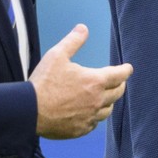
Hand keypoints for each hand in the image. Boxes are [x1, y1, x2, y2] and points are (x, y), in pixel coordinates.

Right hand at [29, 23, 132, 139]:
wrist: (29, 111)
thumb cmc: (44, 82)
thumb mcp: (57, 55)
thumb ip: (73, 41)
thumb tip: (83, 28)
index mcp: (95, 81)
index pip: (119, 75)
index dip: (125, 70)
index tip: (128, 68)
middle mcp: (97, 100)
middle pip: (117, 93)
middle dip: (120, 85)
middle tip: (119, 82)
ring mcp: (89, 117)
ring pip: (108, 110)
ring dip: (109, 102)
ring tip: (107, 98)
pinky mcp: (80, 129)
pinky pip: (94, 124)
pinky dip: (95, 117)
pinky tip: (91, 113)